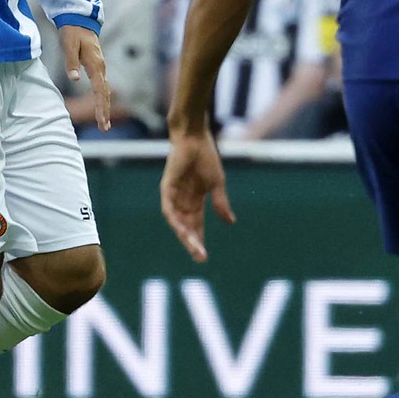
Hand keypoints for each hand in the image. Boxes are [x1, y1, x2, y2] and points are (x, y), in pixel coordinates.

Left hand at [59, 24, 112, 131]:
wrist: (80, 20)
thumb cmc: (73, 32)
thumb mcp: (69, 45)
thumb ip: (71, 62)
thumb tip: (75, 79)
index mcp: (95, 64)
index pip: (100, 89)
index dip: (100, 105)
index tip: (100, 119)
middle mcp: (101, 67)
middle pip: (105, 93)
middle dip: (105, 111)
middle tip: (105, 128)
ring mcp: (100, 68)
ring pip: (105, 91)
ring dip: (104, 107)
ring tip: (104, 124)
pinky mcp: (97, 68)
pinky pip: (102, 87)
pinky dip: (102, 99)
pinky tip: (100, 108)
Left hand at [161, 128, 234, 261]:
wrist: (195, 139)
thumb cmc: (206, 157)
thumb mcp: (217, 184)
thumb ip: (221, 203)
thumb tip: (231, 222)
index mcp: (195, 200)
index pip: (196, 225)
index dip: (199, 240)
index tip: (204, 257)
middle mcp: (183, 201)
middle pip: (187, 227)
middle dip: (193, 243)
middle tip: (201, 258)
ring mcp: (174, 195)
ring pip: (178, 222)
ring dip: (186, 236)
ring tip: (195, 249)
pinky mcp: (167, 188)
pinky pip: (169, 210)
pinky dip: (176, 221)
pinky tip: (183, 232)